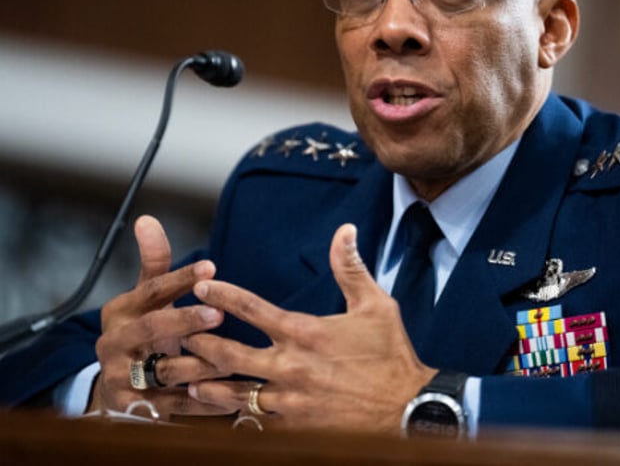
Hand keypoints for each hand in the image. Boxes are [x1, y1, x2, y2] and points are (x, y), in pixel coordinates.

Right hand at [89, 215, 233, 417]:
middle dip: (185, 320)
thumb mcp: (145, 296)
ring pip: (164, 370)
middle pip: (150, 329)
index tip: (211, 266)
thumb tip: (147, 219)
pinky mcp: (136, 408)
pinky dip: (203, 401)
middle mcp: (115, 343)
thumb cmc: (142, 329)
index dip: (180, 279)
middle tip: (218, 314)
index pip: (151, 289)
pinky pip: (174, 405)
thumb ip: (154, 262)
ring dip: (199, 364)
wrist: (115, 386)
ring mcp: (122, 377)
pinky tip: (231, 393)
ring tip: (231, 357)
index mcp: (120, 311)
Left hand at [183, 223, 437, 431]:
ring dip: (207, 384)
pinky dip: (235, 417)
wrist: (406, 408)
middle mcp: (290, 366)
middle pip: (229, 354)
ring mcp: (289, 400)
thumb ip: (351, 268)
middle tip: (177, 335)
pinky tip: (218, 415)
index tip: (202, 286)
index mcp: (305, 332)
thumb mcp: (375, 305)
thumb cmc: (391, 354)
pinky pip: (255, 421)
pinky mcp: (295, 425)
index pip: (253, 308)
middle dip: (200, 342)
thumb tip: (344, 230)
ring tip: (185, 379)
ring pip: (234, 393)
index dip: (223, 295)